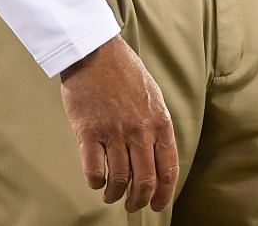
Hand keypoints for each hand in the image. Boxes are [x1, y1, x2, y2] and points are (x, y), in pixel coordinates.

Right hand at [58, 36, 178, 212]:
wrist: (96, 52)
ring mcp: (114, 131)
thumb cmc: (124, 72)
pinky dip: (96, 182)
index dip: (164, 194)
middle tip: (133, 206)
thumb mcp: (153, 96)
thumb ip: (156, 125)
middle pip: (145, 181)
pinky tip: (96, 180)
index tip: (158, 205)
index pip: (168, 169)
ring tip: (111, 195)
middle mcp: (140, 130)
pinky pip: (94, 170)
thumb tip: (157, 156)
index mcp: (159, 122)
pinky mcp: (89, 131)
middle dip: (139, 201)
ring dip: (116, 194)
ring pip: (120, 180)